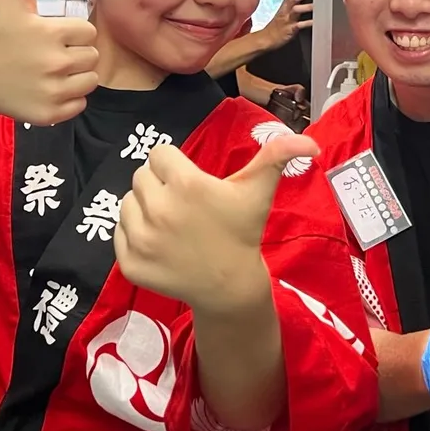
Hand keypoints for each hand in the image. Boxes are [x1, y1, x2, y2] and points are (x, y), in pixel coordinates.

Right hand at [0, 0, 98, 124]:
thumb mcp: (10, 1)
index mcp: (51, 34)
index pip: (88, 32)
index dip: (73, 33)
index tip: (52, 36)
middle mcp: (55, 64)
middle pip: (92, 57)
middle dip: (76, 55)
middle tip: (49, 55)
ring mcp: (53, 91)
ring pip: (90, 81)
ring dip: (76, 77)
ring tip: (51, 72)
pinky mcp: (51, 114)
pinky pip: (80, 105)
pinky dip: (69, 100)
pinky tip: (48, 89)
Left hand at [114, 133, 318, 315]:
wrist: (230, 286)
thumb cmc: (242, 232)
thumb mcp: (259, 191)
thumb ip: (278, 157)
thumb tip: (310, 144)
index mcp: (186, 185)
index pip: (159, 154)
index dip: (176, 165)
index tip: (192, 183)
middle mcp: (158, 209)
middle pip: (141, 176)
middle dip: (160, 185)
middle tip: (183, 204)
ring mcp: (141, 239)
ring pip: (127, 203)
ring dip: (145, 208)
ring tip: (172, 223)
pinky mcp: (129, 263)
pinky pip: (119, 232)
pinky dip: (134, 235)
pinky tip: (161, 243)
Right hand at [260, 0, 313, 48]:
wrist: (265, 39)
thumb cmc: (276, 27)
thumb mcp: (283, 13)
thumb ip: (293, 6)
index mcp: (284, 6)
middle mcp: (286, 11)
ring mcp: (287, 19)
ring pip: (297, 9)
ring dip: (308, 7)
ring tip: (319, 5)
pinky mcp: (290, 29)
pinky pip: (300, 25)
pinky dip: (308, 23)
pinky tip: (316, 21)